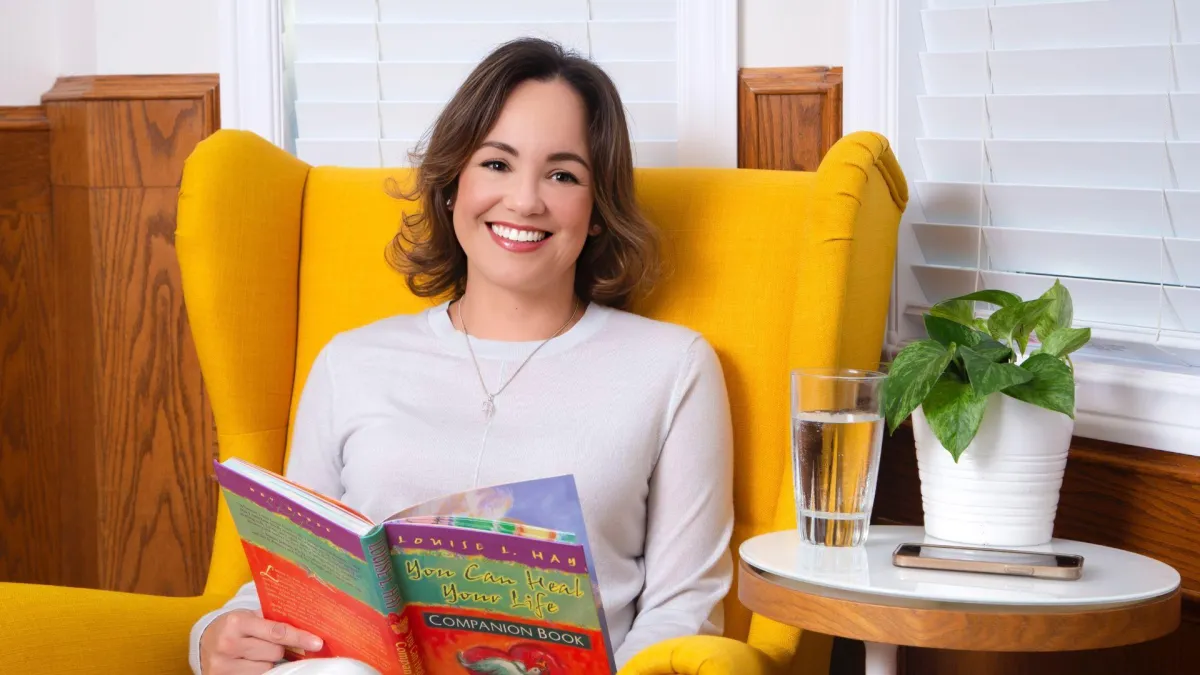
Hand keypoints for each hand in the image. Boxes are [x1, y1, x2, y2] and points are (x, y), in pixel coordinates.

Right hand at [200, 609, 323, 674]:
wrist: (205, 641)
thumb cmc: (235, 627)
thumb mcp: (249, 617)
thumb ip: (272, 621)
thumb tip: (306, 630)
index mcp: (237, 622)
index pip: (276, 632)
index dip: (299, 638)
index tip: (317, 643)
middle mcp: (228, 644)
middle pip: (274, 652)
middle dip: (278, 649)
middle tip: (269, 644)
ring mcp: (223, 665)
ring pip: (266, 668)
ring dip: (267, 662)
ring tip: (255, 654)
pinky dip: (259, 671)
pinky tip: (252, 664)